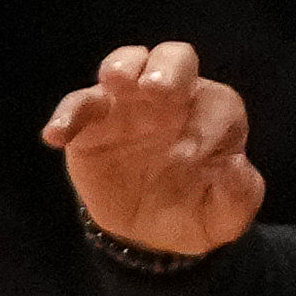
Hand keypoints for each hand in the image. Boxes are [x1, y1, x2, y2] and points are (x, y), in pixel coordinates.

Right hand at [38, 40, 266, 259]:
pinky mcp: (92, 123)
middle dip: (168, 68)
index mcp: (210, 114)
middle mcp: (171, 99)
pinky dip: (66, 116)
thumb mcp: (227, 213)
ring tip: (114, 81)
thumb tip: (236, 166)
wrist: (150, 236)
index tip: (193, 158)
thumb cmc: (194, 212)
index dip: (208, 124)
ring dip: (122, 66)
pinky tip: (56, 135)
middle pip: (174, 59)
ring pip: (126, 65)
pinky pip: (77, 107)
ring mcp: (129, 105)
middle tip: (158, 88)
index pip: (216, 102)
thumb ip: (239, 193)